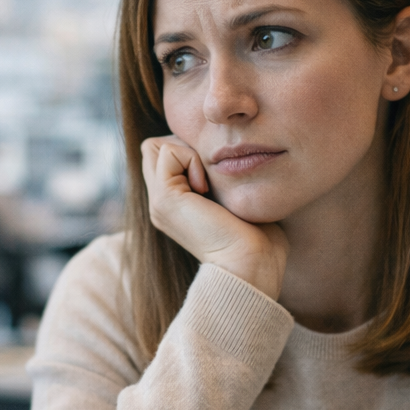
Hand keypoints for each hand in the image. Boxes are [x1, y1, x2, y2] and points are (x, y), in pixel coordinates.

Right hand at [140, 137, 288, 299]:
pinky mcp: (164, 198)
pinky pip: (168, 151)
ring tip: (208, 184)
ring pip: (156, 145)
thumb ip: (215, 177)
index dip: (187, 151)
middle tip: (209, 175)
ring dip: (188, 153)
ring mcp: (158, 202)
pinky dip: (192, 159)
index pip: (163, 154)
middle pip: (154, 147)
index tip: (214, 179)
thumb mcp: (230, 197)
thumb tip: (217, 153)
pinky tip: (207, 188)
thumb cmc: (255, 235)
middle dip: (183, 147)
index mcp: (173, 205)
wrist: (249, 263)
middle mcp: (160, 204)